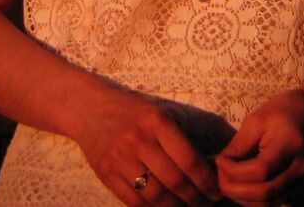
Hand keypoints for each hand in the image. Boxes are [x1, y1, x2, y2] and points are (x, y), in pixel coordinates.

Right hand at [73, 83, 221, 205]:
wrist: (87, 107)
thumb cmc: (130, 110)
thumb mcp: (156, 114)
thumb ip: (178, 139)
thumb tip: (205, 171)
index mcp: (156, 121)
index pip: (189, 159)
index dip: (206, 181)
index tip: (216, 191)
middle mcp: (139, 139)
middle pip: (174, 181)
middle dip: (195, 198)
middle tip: (204, 202)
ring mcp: (121, 158)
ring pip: (156, 196)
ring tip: (185, 206)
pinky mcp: (107, 174)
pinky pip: (134, 202)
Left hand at [214, 86, 303, 205]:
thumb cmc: (284, 109)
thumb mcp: (258, 119)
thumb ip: (240, 144)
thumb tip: (221, 164)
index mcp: (290, 145)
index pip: (260, 170)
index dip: (235, 171)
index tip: (219, 161)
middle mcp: (301, 168)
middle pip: (266, 193)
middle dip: (236, 190)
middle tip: (220, 179)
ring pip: (270, 202)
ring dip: (245, 199)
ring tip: (229, 183)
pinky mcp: (301, 185)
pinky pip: (276, 201)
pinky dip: (257, 200)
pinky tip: (244, 188)